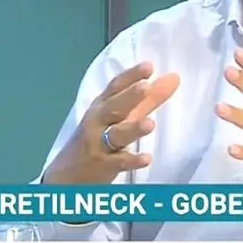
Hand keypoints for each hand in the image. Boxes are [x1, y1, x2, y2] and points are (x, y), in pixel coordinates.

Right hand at [44, 62, 179, 184]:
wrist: (67, 176)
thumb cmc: (97, 140)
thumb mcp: (121, 118)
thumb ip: (149, 100)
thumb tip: (174, 78)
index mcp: (102, 106)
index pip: (115, 87)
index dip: (131, 76)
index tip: (148, 66)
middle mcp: (98, 122)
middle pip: (113, 107)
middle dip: (129, 96)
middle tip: (145, 86)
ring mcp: (98, 144)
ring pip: (116, 134)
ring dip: (133, 128)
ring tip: (150, 123)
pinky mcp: (102, 166)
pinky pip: (118, 162)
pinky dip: (132, 160)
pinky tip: (146, 158)